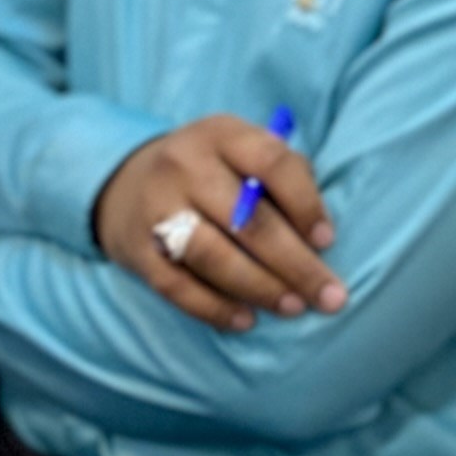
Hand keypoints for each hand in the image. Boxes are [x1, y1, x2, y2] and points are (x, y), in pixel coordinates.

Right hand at [92, 118, 344, 332]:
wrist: (126, 182)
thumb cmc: (210, 171)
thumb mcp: (240, 151)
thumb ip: (282, 175)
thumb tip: (320, 234)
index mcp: (221, 134)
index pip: (272, 163)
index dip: (306, 204)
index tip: (327, 241)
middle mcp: (185, 165)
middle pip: (248, 220)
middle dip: (296, 264)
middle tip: (330, 296)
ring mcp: (157, 207)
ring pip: (214, 256)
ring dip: (260, 287)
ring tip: (293, 307)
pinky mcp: (136, 249)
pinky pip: (178, 286)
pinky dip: (215, 308)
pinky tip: (247, 321)